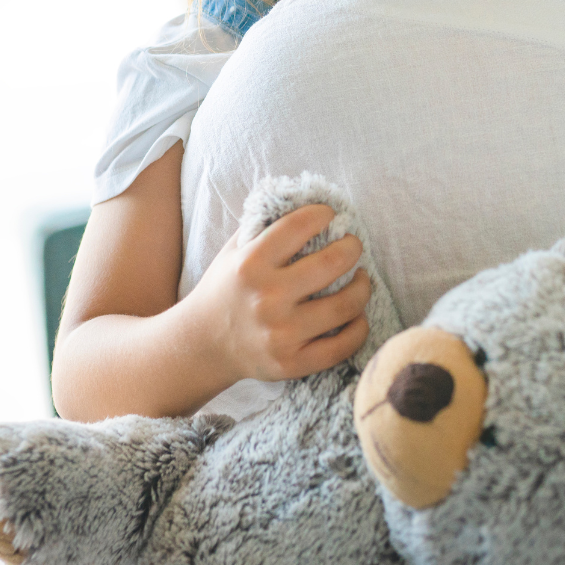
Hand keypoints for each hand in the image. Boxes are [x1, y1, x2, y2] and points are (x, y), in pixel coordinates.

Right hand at [189, 203, 370, 382]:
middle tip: (352, 246)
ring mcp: (280, 335)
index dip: (323, 214)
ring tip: (359, 278)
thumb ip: (267, 225)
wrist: (202, 345)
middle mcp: (266, 299)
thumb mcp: (235, 249)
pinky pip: (343, 346)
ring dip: (362, 286)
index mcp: (250, 265)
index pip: (300, 226)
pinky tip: (356, 315)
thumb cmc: (227, 287)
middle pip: (332, 264)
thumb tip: (312, 199)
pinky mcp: (292, 364)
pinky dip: (359, 327)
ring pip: (346, 306)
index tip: (330, 216)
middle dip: (352, 248)